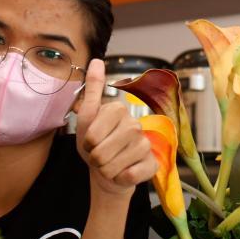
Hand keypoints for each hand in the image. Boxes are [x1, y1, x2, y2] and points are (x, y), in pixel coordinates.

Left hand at [76, 59, 157, 196]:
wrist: (108, 172)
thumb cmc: (96, 144)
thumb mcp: (86, 118)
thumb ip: (92, 89)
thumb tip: (96, 60)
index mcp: (118, 110)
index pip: (92, 134)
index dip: (87, 143)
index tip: (91, 141)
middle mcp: (136, 124)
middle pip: (102, 152)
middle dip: (95, 159)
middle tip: (101, 155)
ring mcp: (146, 144)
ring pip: (114, 165)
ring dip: (106, 170)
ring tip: (110, 164)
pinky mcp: (152, 164)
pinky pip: (130, 176)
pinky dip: (121, 178)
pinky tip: (123, 173)